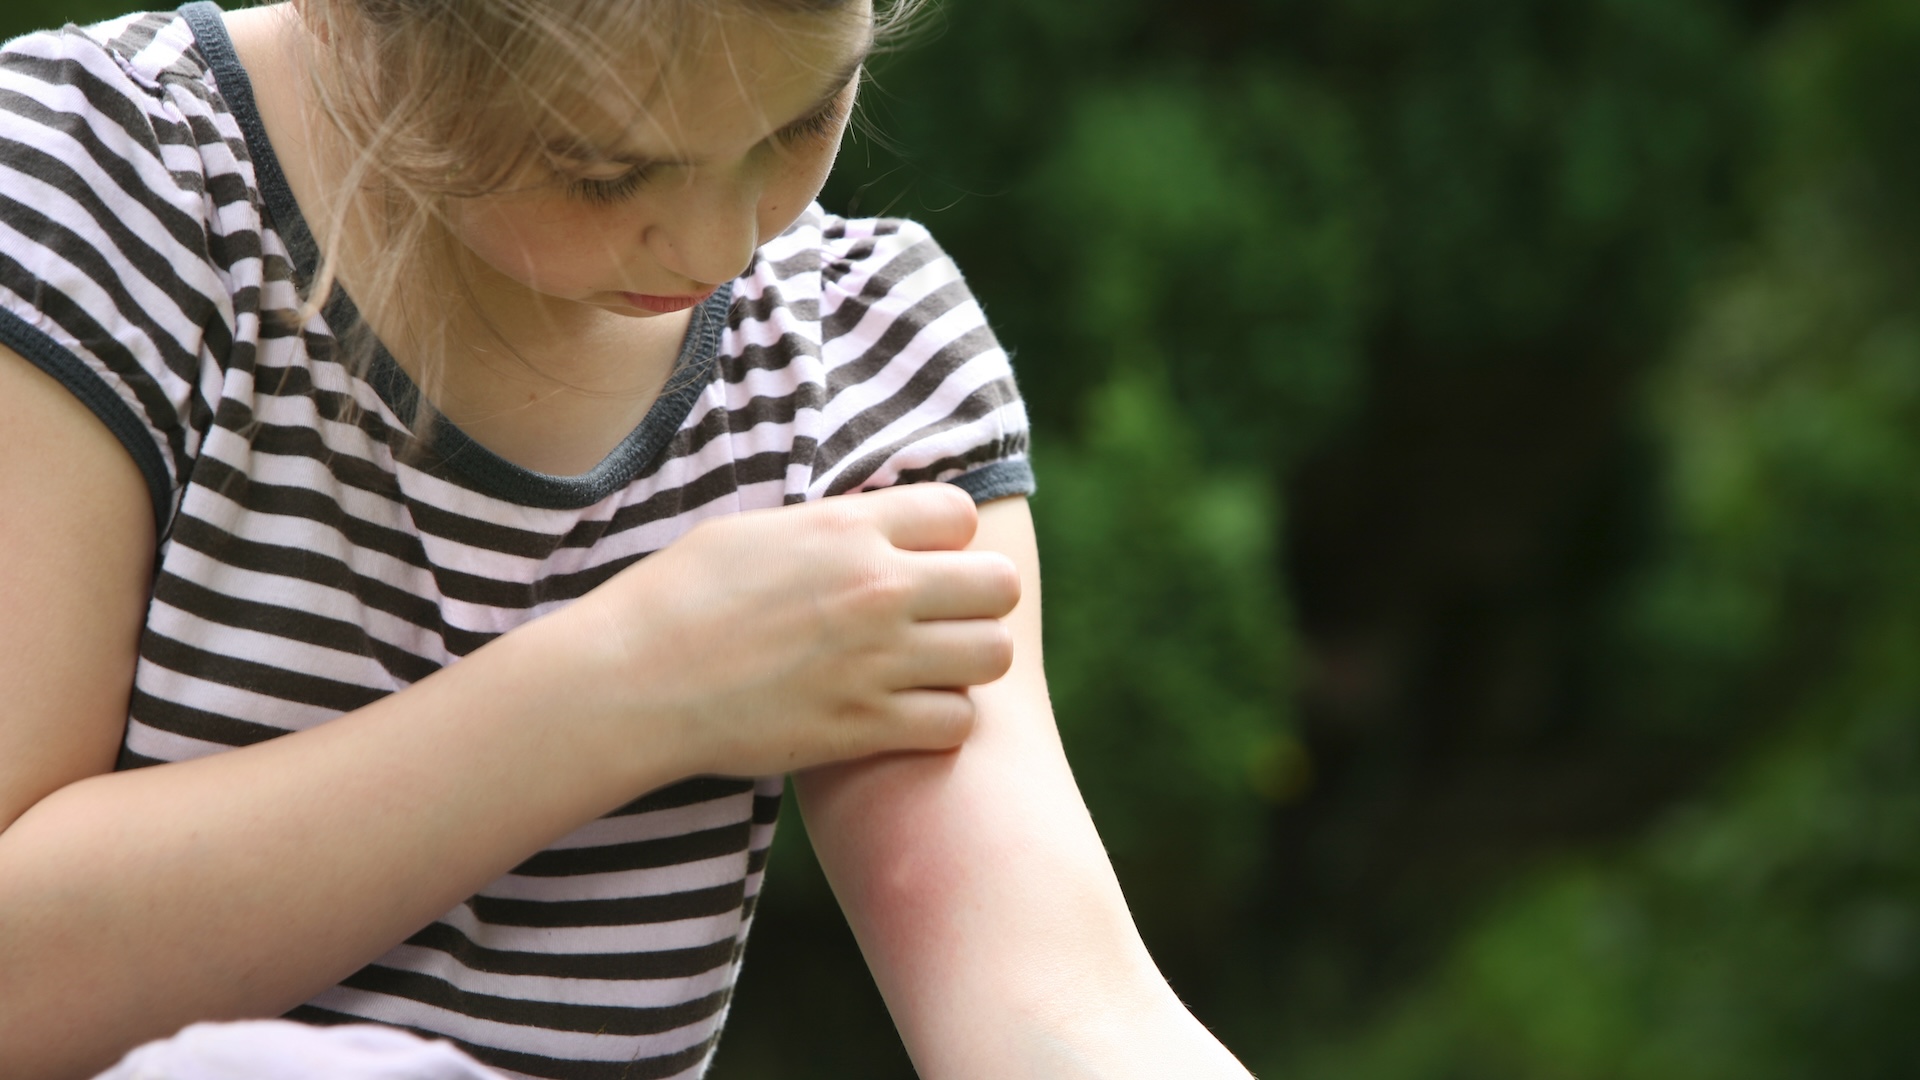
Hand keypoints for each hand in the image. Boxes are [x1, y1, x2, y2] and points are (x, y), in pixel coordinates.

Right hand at [567, 484, 1020, 777]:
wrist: (634, 682)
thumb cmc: (678, 598)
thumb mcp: (757, 533)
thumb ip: (833, 529)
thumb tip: (875, 529)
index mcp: (849, 528)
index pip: (960, 513)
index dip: (947, 538)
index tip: (921, 559)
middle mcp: (878, 588)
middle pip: (999, 584)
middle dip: (979, 599)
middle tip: (942, 619)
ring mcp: (878, 661)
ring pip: (993, 654)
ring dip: (969, 661)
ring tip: (929, 668)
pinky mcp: (866, 726)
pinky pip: (957, 722)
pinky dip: (940, 721)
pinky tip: (902, 714)